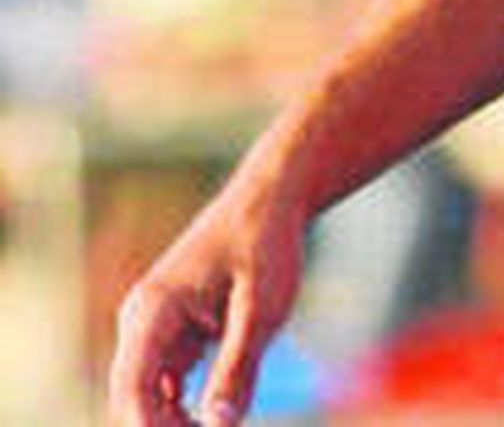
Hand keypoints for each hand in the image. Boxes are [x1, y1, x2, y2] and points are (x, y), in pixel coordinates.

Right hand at [108, 176, 307, 426]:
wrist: (272, 197)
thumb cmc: (266, 242)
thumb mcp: (263, 306)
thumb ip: (239, 365)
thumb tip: (217, 425)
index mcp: (153, 310)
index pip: (131, 390)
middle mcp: (142, 321)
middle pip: (134, 400)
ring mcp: (154, 328)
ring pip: (149, 397)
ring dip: (175, 423)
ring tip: (224, 424)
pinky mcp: (173, 333)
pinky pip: (166, 385)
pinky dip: (184, 407)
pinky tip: (219, 414)